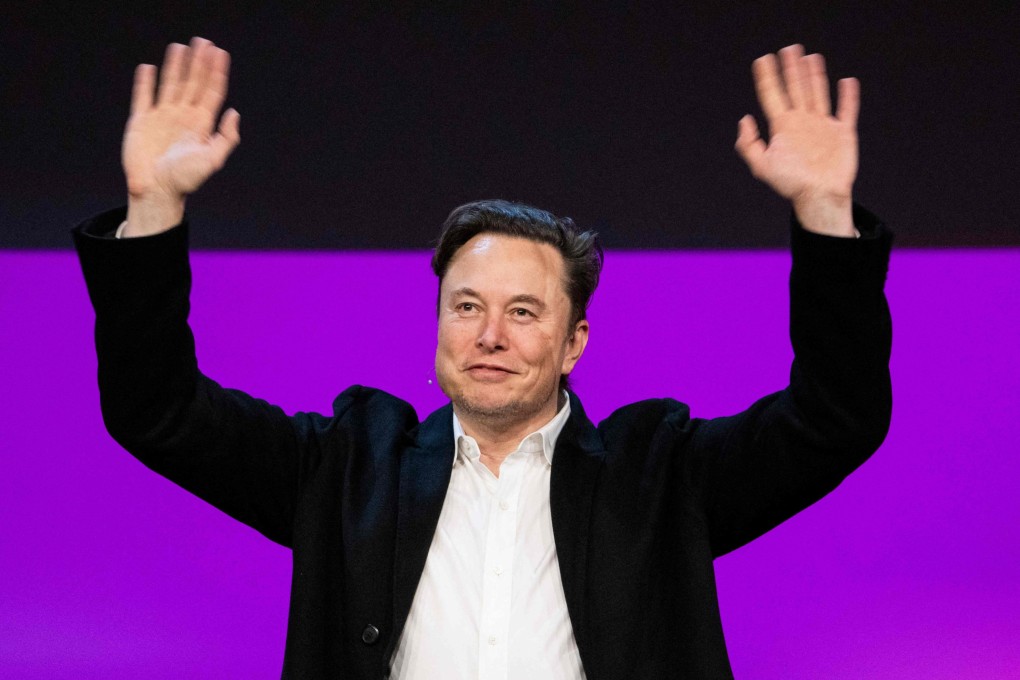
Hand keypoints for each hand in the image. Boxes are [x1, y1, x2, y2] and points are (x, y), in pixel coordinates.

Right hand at [122, 37, 239, 235]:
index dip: (216, 72)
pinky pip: (143, 97)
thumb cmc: (185, 180)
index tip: (220, 53)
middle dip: (198, 63)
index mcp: (201, 125)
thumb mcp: (212, 160)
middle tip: (203, 41)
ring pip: (170, 85)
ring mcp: (161, 118)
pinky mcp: (141, 122)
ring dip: (175, 66)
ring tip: (180, 47)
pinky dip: (145, 83)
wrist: (157, 191)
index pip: (211, 92)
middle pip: (192, 83)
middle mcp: (182, 117)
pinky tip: (149, 68)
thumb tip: (234, 113)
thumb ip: (226, 137)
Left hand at [735, 45, 858, 235]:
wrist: (819, 197)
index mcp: (783, 128)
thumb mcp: (762, 166)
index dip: (767, 77)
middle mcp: (802, 123)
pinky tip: (847, 82)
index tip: (762, 60)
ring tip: (810, 57)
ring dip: (814, 75)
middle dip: (791, 69)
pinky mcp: (843, 133)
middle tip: (788, 49)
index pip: (772, 96)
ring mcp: (823, 126)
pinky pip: (847, 110)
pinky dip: (848, 96)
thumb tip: (744, 119)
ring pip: (818, 93)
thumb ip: (748, 144)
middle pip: (795, 88)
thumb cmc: (791, 185)